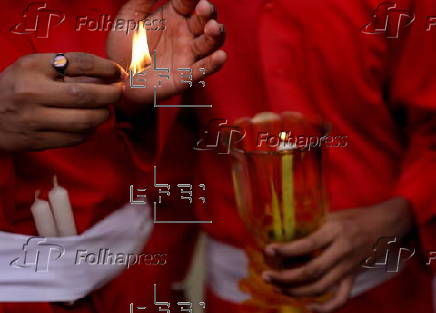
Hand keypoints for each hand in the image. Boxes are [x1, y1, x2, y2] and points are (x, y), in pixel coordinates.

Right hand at [0, 53, 125, 150]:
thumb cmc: (15, 87)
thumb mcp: (32, 67)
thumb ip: (65, 67)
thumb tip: (108, 74)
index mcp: (32, 68)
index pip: (80, 63)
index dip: (106, 67)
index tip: (117, 72)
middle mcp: (32, 93)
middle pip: (86, 95)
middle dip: (111, 94)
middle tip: (118, 93)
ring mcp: (34, 120)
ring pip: (84, 120)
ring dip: (102, 115)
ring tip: (104, 110)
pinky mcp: (37, 141)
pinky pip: (76, 138)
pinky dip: (89, 132)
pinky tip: (88, 125)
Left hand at [107, 0, 225, 108]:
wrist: (117, 80)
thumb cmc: (123, 48)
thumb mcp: (128, 19)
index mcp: (173, 16)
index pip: (189, 1)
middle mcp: (185, 34)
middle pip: (204, 20)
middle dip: (207, 13)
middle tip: (203, 8)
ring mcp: (188, 55)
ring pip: (210, 43)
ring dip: (215, 35)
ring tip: (212, 28)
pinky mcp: (187, 76)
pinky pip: (203, 69)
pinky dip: (214, 64)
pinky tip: (220, 56)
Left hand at [262, 198, 412, 312]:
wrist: (388, 224)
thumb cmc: (356, 216)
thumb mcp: (332, 215)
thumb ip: (313, 228)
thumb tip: (288, 241)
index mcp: (334, 232)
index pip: (306, 245)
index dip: (285, 250)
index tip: (268, 250)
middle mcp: (341, 252)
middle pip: (310, 272)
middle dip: (285, 277)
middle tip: (266, 276)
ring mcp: (349, 268)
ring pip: (320, 288)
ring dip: (296, 291)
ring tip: (277, 287)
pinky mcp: (354, 276)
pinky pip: (341, 298)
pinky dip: (326, 308)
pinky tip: (309, 308)